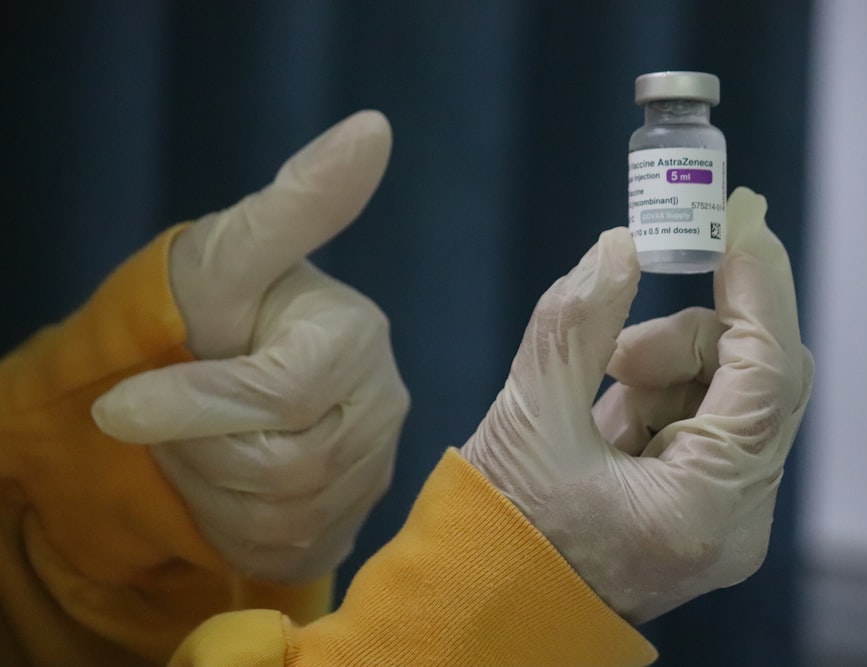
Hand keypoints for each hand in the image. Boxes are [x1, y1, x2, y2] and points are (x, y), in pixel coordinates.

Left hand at [92, 111, 409, 582]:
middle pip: (280, 468)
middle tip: (177, 414)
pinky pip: (283, 547)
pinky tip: (226, 480)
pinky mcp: (352, 517)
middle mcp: (384, 404)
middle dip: (197, 447)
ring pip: (278, 516)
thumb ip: (298, 201)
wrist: (214, 376)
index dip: (193, 407)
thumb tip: (373, 126)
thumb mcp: (231, 254)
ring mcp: (374, 468)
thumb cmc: (214, 309)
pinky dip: (230, 524)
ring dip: (208, 486)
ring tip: (203, 441)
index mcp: (357, 336)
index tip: (120, 405)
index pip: (279, 397)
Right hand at [461, 187, 812, 624]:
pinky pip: (706, 422)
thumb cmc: (498, 534)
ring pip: (733, 396)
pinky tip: (607, 420)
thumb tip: (622, 245)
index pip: (769, 374)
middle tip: (618, 343)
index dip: (759, 285)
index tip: (739, 215)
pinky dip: (660, 398)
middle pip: (760, 382)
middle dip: (691, 338)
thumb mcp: (528, 417)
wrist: (488, 613)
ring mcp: (724, 517)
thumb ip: (575, 323)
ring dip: (668, 369)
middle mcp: (736, 518)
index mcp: (704, 508)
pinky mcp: (704, 509)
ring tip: (598, 392)